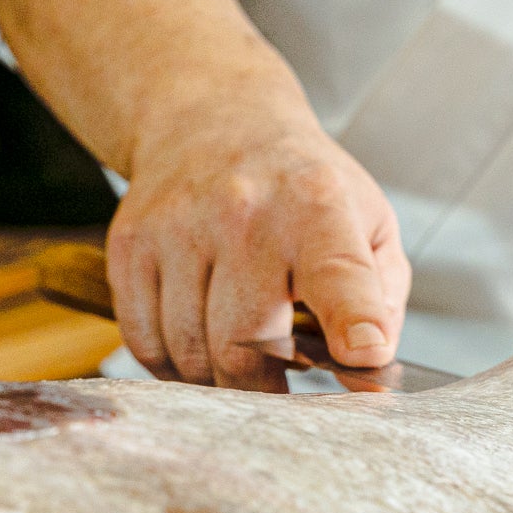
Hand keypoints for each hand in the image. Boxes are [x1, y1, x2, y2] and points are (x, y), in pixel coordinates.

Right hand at [111, 100, 408, 390]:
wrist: (210, 121)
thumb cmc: (300, 188)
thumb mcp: (367, 221)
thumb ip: (380, 300)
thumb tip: (369, 366)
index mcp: (317, 205)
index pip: (338, 271)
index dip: (353, 320)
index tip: (364, 355)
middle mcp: (244, 211)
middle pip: (245, 342)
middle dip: (266, 391)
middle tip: (281, 392)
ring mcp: (178, 227)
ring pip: (190, 352)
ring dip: (218, 380)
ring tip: (240, 358)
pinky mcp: (131, 245)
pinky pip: (145, 343)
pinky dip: (173, 367)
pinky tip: (198, 346)